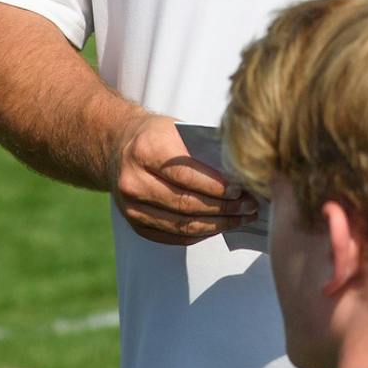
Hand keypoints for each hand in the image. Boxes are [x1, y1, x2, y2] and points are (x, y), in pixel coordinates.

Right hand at [110, 114, 255, 246]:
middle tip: (249, 207)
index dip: (216, 187)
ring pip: (181, 224)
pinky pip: (172, 236)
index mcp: (145, 150)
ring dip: (216, 225)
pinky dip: (199, 234)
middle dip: (223, 208)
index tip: (241, 190)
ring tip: (240, 219)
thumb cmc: (157, 135)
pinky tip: (219, 227)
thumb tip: (242, 175)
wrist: (118, 146)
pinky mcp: (134, 224)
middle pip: (185, 203)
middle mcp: (133, 181)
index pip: (186, 175)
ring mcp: (130, 207)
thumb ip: (204, 151)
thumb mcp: (178, 130)